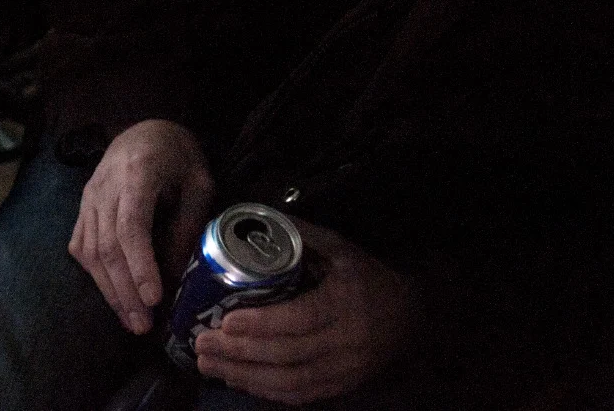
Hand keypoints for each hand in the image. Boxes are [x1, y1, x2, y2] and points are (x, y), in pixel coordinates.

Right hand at [69, 119, 213, 334]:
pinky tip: (112, 296)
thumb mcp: (198, 183)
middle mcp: (104, 187)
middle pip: (108, 246)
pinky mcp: (83, 208)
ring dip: (110, 290)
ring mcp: (88, 198)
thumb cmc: (176, 155)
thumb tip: (177, 275)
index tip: (155, 298)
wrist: (145, 128)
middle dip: (125, 291)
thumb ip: (187, 224)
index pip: (131, 226)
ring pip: (91, 252)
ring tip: (132, 321)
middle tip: (145, 325)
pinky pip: (81, 246)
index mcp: (136, 174)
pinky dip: (94, 275)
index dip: (140, 264)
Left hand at [194, 219, 417, 404]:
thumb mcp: (341, 249)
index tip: (225, 322)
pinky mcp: (341, 387)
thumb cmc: (367, 278)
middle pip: (288, 355)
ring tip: (207, 365)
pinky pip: (300, 395)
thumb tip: (254, 220)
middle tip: (201, 344)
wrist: (411, 316)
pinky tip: (236, 380)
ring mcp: (344, 371)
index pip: (300, 319)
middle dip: (241, 353)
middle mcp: (345, 343)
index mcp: (344, 304)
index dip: (262, 324)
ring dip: (245, 376)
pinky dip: (266, 391)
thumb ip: (301, 236)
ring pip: (291, 381)